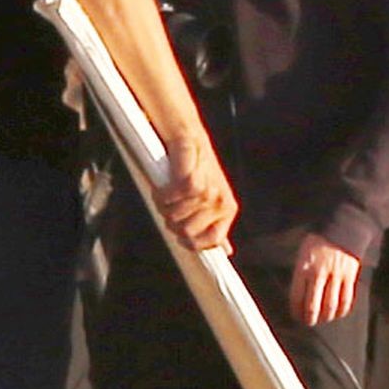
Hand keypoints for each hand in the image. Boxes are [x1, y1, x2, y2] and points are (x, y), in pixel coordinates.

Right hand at [156, 134, 236, 250]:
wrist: (190, 139)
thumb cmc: (198, 171)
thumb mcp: (210, 200)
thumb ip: (215, 225)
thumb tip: (226, 250)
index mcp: (228, 210)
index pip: (211, 241)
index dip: (192, 243)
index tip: (179, 237)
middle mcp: (220, 203)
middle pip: (187, 232)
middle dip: (172, 221)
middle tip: (169, 207)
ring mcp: (207, 193)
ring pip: (175, 216)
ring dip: (164, 206)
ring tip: (166, 194)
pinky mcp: (192, 182)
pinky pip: (169, 200)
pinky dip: (160, 194)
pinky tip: (162, 187)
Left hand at [290, 232, 361, 325]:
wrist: (342, 226)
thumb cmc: (319, 241)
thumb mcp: (302, 254)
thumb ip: (300, 274)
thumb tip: (299, 298)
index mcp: (303, 267)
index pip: (296, 297)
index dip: (296, 311)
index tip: (297, 316)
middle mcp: (318, 273)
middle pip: (313, 306)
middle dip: (310, 319)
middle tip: (309, 322)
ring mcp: (335, 275)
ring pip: (330, 306)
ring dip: (326, 317)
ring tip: (323, 319)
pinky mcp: (349, 276)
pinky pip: (346, 299)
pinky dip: (342, 310)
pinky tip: (338, 312)